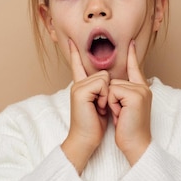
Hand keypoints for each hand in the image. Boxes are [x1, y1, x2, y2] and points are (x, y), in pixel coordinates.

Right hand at [61, 39, 108, 173]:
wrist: (86, 139)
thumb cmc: (95, 125)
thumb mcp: (101, 104)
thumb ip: (102, 90)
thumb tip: (110, 79)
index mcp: (81, 86)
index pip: (78, 66)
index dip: (75, 54)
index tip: (70, 40)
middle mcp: (78, 84)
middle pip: (104, 73)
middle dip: (110, 91)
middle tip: (102, 107)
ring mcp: (77, 87)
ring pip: (104, 77)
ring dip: (108, 95)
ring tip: (100, 108)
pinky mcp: (80, 91)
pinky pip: (102, 83)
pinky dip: (104, 96)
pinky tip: (98, 107)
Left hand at [108, 41, 151, 164]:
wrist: (134, 144)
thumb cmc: (126, 129)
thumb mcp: (123, 107)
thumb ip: (121, 93)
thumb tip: (111, 83)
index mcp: (141, 89)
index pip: (135, 68)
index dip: (132, 55)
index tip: (131, 42)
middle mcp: (143, 87)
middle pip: (114, 80)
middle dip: (110, 98)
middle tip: (120, 114)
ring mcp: (141, 90)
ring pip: (112, 85)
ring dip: (110, 102)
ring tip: (120, 115)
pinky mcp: (136, 95)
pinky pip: (113, 91)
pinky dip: (112, 104)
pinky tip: (121, 114)